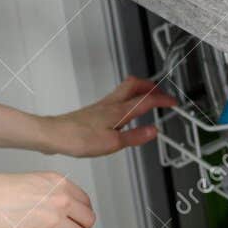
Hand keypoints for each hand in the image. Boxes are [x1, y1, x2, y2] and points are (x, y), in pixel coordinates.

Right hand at [0, 171, 95, 227]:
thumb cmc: (2, 188)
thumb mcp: (36, 179)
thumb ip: (54, 190)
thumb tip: (66, 204)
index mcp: (60, 183)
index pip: (86, 201)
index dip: (83, 211)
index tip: (79, 217)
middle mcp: (60, 200)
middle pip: (88, 219)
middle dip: (83, 226)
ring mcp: (52, 218)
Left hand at [45, 76, 177, 157]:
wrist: (54, 135)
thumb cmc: (78, 139)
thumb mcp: (113, 143)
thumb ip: (135, 136)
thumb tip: (153, 131)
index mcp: (119, 111)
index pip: (147, 100)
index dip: (163, 100)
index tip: (173, 102)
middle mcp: (110, 104)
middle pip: (134, 84)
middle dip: (151, 85)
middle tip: (160, 91)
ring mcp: (101, 106)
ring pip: (124, 89)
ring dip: (139, 89)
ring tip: (147, 96)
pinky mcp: (94, 111)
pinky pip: (116, 98)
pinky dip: (127, 99)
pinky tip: (124, 110)